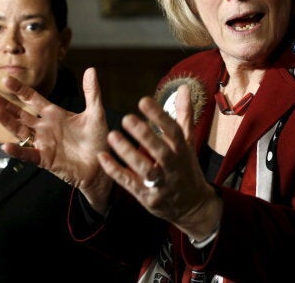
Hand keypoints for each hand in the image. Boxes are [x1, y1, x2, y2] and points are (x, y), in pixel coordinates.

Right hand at [0, 67, 113, 212]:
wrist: (102, 165)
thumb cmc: (98, 140)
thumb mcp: (96, 113)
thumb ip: (92, 93)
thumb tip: (91, 69)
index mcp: (54, 114)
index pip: (32, 99)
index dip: (20, 90)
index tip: (7, 79)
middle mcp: (45, 127)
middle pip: (20, 114)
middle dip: (6, 106)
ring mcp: (43, 143)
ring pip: (20, 131)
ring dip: (7, 122)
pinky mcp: (45, 159)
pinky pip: (28, 154)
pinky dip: (17, 151)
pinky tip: (6, 145)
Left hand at [97, 84, 222, 239]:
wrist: (192, 206)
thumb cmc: (185, 167)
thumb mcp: (187, 142)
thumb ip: (183, 114)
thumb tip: (183, 87)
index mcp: (182, 150)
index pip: (173, 131)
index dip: (159, 116)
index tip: (143, 101)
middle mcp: (173, 167)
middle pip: (160, 150)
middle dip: (144, 135)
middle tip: (126, 118)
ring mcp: (161, 184)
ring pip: (145, 169)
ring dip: (128, 153)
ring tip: (112, 135)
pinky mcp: (148, 198)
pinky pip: (130, 184)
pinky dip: (116, 171)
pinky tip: (102, 157)